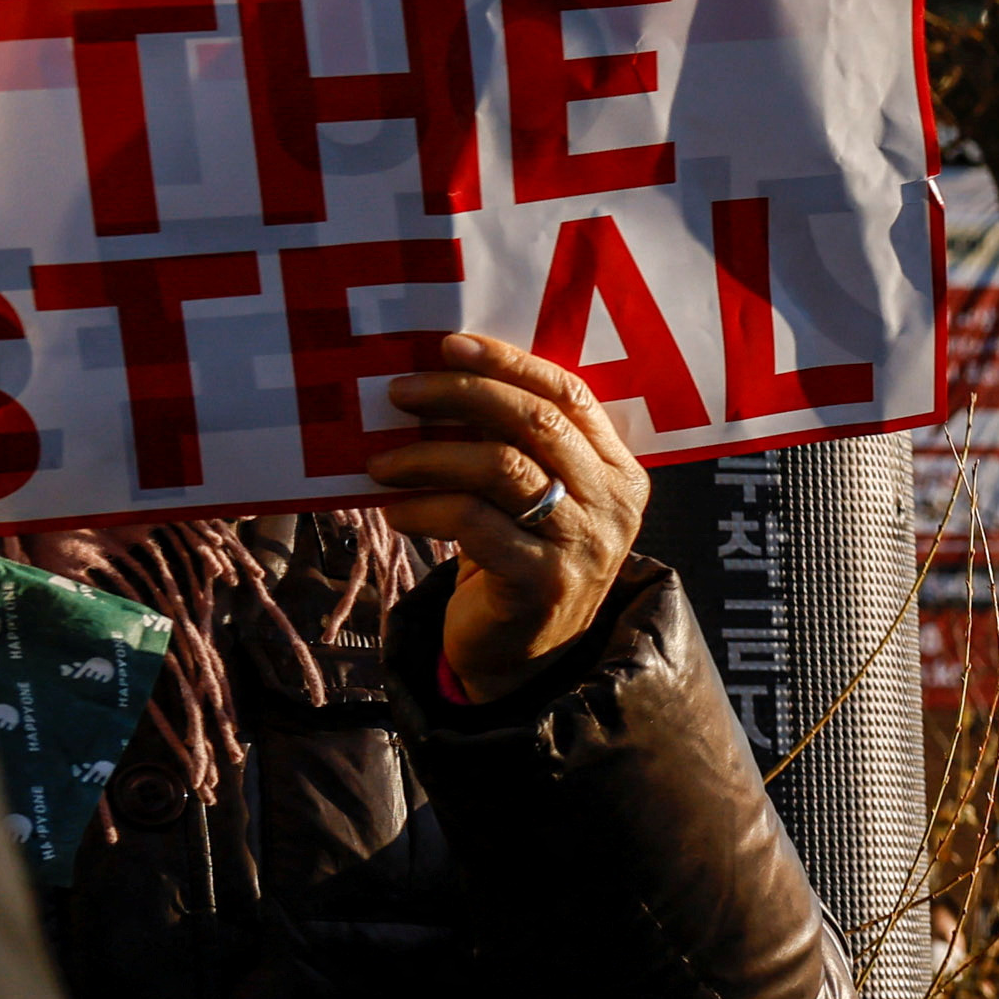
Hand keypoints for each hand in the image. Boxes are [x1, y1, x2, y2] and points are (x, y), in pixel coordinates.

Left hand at [359, 332, 647, 699]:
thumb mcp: (530, 494)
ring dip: (428, 456)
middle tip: (398, 393)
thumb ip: (511, 442)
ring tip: (381, 463)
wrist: (526, 653)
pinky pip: (474, 523)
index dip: (508, 361)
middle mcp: (612, 503)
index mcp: (617, 469)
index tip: (447, 344)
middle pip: (537, 421)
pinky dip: (424, 510)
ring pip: (502, 468)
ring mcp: (584, 543)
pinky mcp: (545, 581)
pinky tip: (397, 512)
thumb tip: (438, 377)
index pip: (569, 394)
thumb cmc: (518, 555)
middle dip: (460, 394)